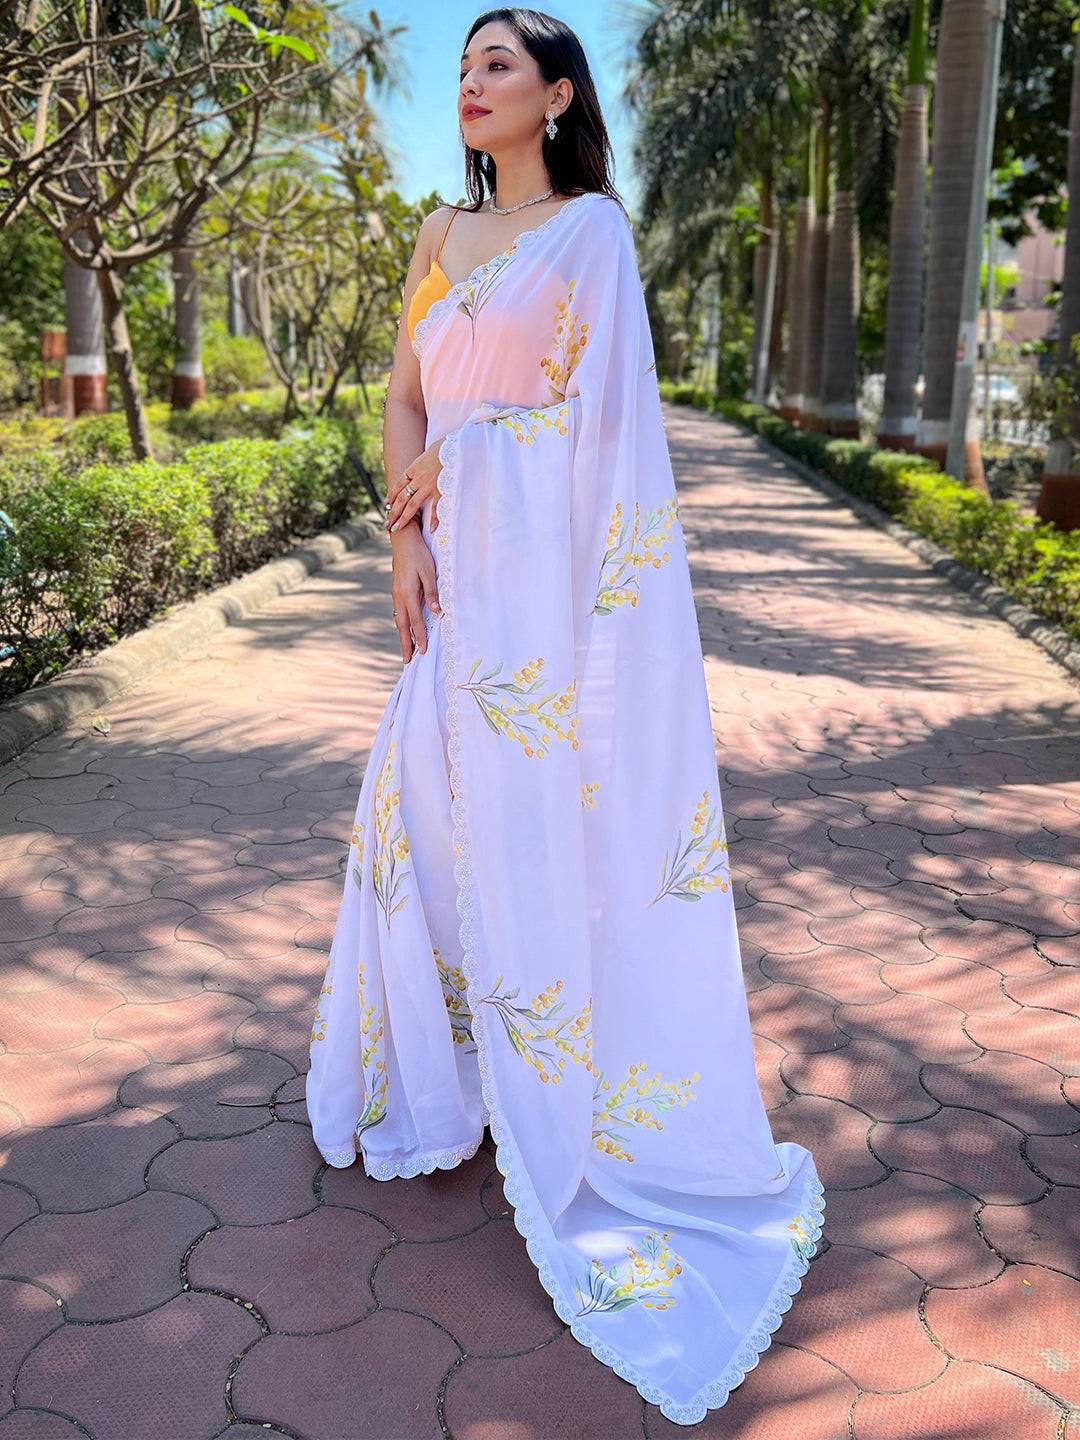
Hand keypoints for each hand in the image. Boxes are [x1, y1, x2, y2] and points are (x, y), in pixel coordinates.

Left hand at [385, 437, 443, 534]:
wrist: (458, 446)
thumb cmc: (448, 446)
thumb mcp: (432, 450)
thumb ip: (427, 460)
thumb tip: (428, 461)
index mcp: (415, 467)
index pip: (399, 484)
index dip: (392, 495)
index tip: (387, 504)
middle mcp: (419, 478)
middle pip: (402, 498)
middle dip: (393, 512)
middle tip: (387, 524)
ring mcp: (429, 485)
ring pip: (412, 505)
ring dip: (403, 518)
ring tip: (396, 528)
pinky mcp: (441, 490)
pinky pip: (435, 508)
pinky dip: (434, 519)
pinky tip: (431, 529)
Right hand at [390, 521, 441, 663]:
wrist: (402, 540)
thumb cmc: (419, 554)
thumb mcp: (429, 572)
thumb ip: (432, 593)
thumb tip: (437, 612)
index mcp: (408, 594)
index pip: (415, 622)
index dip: (419, 638)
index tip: (422, 652)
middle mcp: (399, 597)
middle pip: (402, 626)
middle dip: (406, 644)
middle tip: (408, 661)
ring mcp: (396, 594)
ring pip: (399, 620)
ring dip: (403, 636)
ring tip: (407, 650)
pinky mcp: (396, 590)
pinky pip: (398, 612)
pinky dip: (402, 624)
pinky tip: (405, 629)